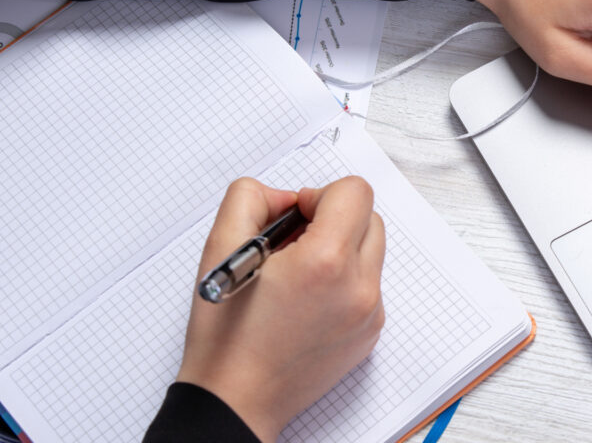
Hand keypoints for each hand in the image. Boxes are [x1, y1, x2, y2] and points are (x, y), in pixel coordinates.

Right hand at [176, 177, 385, 442]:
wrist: (237, 399)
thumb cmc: (227, 335)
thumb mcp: (221, 247)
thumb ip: (252, 198)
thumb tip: (286, 197)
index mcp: (325, 262)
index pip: (355, 192)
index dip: (319, 195)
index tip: (295, 216)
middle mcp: (359, 287)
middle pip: (369, 218)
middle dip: (332, 219)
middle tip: (292, 245)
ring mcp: (370, 313)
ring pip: (371, 251)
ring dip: (340, 248)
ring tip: (297, 275)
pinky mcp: (370, 332)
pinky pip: (369, 285)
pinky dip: (344, 280)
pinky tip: (306, 301)